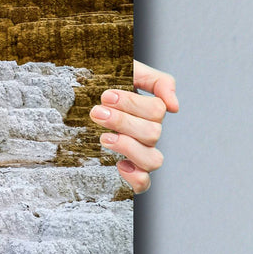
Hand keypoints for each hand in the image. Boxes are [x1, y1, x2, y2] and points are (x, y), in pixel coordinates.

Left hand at [90, 60, 178, 194]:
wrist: (77, 94)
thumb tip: (175, 107)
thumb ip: (157, 81)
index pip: (157, 110)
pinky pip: (143, 184)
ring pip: (153, 160)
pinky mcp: (128, 170)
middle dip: (122, 121)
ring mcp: (139, 153)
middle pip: (152, 133)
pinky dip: (135, 177)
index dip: (132, 103)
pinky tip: (119, 165)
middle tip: (97, 112)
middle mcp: (148, 133)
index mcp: (150, 110)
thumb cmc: (104, 81)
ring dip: (128, 147)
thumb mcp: (130, 70)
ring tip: (104, 137)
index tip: (106, 96)